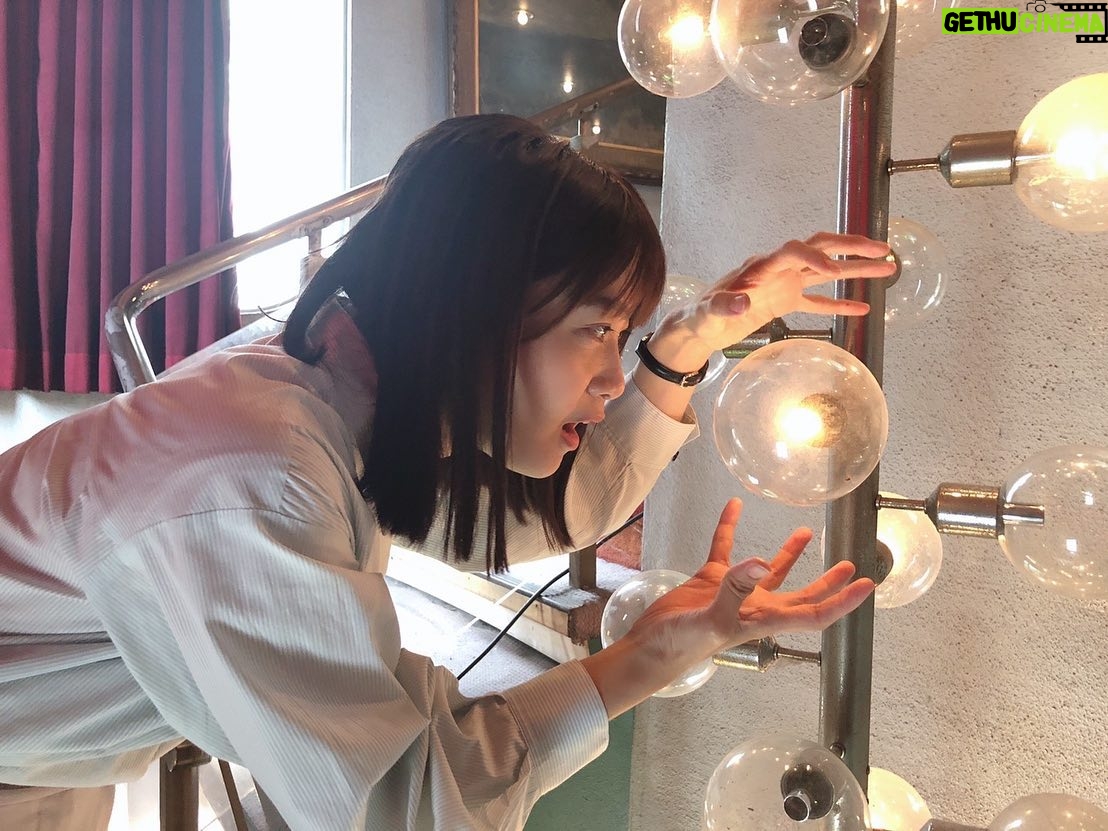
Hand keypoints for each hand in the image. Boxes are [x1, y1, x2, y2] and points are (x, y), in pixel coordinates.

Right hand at [626, 498, 873, 675]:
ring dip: (788, 554)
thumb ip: (736, 589)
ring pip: (768, 570)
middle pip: (802, 594)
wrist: (649, 646)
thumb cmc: (682, 644)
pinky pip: (724, 549)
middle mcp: (755, 606)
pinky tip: (734, 507)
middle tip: (850, 566)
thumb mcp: (712, 618)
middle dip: (827, 582)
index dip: (842, 601)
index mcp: (763, 619)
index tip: (866, 585)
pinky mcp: (709, 580)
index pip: (814, 613)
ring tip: (805, 532)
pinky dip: (730, 528)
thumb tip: (761, 560)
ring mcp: (733, 593)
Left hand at [646, 233, 895, 369]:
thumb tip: (742, 301)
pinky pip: (817, 302)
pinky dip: (838, 304)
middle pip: (820, 248)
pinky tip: (862, 309)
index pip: (795, 251)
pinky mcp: (784, 302)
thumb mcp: (708, 313)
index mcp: (761, 266)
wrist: (696, 327)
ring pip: (826, 272)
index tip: (836, 274)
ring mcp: (784, 284)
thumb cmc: (700, 317)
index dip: (817, 258)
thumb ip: (724, 305)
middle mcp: (777, 269)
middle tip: (882, 249)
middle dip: (851, 246)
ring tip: (888, 269)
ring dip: (855, 270)